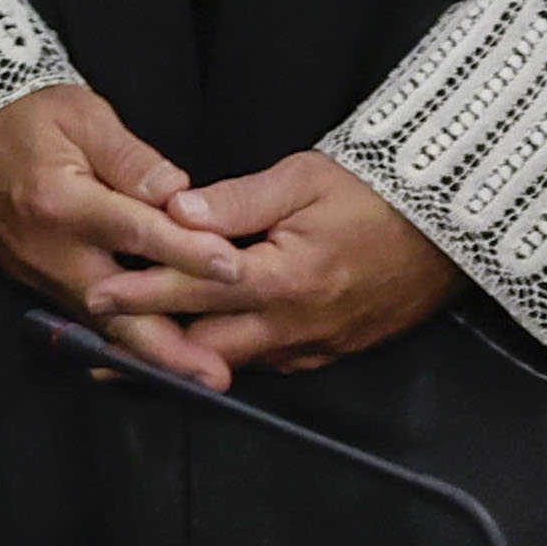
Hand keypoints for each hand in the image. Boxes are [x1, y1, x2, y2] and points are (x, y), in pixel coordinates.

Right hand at [0, 84, 242, 385]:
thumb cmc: (25, 112)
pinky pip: (84, 316)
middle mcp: (51, 250)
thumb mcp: (83, 116)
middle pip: (118, 310)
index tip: (234, 270)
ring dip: (150, 353)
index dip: (188, 252)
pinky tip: (156, 351)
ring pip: (102, 324)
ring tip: (198, 374)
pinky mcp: (34, 279)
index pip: (137, 232)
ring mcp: (39, 272)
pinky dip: (122, 336)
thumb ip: (132, 159)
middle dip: (168, 350)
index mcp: (64, 203)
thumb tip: (179, 193)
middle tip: (215, 375)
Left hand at [83, 151, 460, 388]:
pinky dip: (233, 360)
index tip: (96, 298)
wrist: (450, 228)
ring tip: (135, 357)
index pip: (195, 290)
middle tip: (98, 348)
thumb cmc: (373, 193)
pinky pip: (273, 365)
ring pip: (238, 364)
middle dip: (154, 348)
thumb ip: (234, 200)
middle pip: (208, 348)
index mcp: (282, 278)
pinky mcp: (334, 351)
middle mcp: (296, 325)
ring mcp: (317, 345)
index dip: (141, 294)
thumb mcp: (301, 180)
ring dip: (189, 360)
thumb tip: (174, 211)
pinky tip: (205, 354)